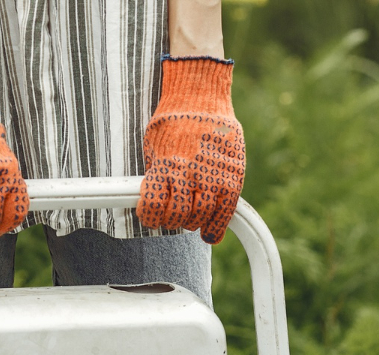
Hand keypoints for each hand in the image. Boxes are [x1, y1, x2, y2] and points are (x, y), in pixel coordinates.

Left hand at [137, 57, 244, 244]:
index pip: (152, 207)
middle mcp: (188, 172)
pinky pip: (225, 212)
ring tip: (191, 217)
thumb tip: (146, 198)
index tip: (151, 216)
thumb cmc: (173, 121)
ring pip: (200, 217)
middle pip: (177, 216)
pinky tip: (210, 233)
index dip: (149, 216)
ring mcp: (212, 175)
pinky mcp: (232, 177)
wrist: (200, 96)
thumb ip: (155, 174)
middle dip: (172, 220)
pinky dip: (216, 228)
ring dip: (192, 223)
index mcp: (165, 166)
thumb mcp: (153, 146)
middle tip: (173, 216)